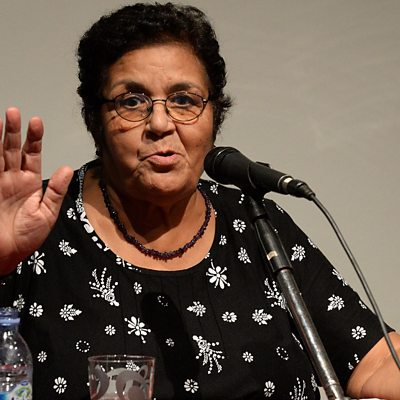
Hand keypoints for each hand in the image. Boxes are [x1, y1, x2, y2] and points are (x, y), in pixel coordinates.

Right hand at [0, 108, 72, 274]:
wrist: (5, 255)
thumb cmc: (26, 237)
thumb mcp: (46, 214)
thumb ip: (55, 191)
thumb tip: (66, 168)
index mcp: (29, 183)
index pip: (32, 155)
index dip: (34, 139)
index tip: (36, 121)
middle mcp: (12, 179)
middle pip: (11, 149)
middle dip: (13, 131)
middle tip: (14, 112)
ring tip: (0, 118)